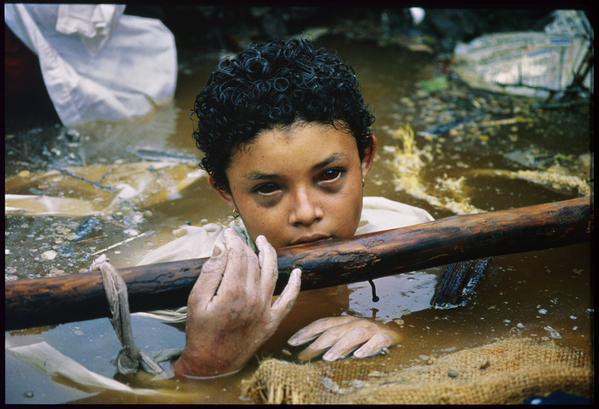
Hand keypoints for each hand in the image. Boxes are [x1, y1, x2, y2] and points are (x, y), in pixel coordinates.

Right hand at [173, 228, 301, 377]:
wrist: (212, 364)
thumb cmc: (201, 332)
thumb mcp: (196, 300)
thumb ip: (210, 272)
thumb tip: (222, 248)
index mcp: (233, 291)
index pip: (237, 255)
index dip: (232, 240)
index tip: (227, 233)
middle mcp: (253, 297)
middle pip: (253, 262)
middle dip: (245, 246)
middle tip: (237, 238)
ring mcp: (265, 309)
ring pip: (272, 273)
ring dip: (269, 254)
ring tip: (263, 242)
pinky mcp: (273, 320)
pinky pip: (289, 299)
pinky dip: (295, 285)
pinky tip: (297, 272)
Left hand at [287, 316, 399, 361]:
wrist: (399, 332)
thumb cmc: (368, 337)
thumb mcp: (348, 336)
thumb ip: (332, 341)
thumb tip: (308, 352)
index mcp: (345, 321)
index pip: (322, 324)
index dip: (306, 331)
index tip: (291, 342)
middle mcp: (355, 323)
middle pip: (334, 331)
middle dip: (317, 343)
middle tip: (303, 356)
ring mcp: (371, 329)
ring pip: (354, 335)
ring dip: (340, 346)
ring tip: (328, 358)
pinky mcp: (386, 337)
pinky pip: (376, 342)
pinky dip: (368, 348)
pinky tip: (359, 356)